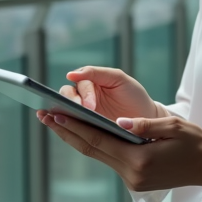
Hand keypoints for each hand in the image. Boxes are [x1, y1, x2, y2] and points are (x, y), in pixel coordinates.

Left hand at [36, 112, 201, 192]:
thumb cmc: (195, 143)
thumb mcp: (173, 127)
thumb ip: (145, 125)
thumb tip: (119, 122)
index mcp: (139, 160)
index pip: (98, 140)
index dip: (74, 126)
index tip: (54, 113)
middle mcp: (132, 174)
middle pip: (91, 149)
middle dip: (66, 131)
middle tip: (43, 115)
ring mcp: (133, 181)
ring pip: (97, 155)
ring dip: (76, 138)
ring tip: (56, 121)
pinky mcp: (135, 182)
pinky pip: (108, 160)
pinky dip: (93, 145)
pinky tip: (82, 133)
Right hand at [49, 66, 164, 120]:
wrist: (146, 120)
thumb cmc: (133, 96)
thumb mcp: (119, 79)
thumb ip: (97, 72)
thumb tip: (70, 74)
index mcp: (91, 82)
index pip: (80, 85)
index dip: (84, 95)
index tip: (90, 106)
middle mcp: (83, 96)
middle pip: (67, 95)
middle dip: (70, 103)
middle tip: (81, 113)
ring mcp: (81, 112)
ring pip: (63, 110)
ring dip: (59, 113)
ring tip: (55, 119)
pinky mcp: (83, 128)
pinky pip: (68, 125)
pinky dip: (61, 126)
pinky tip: (56, 127)